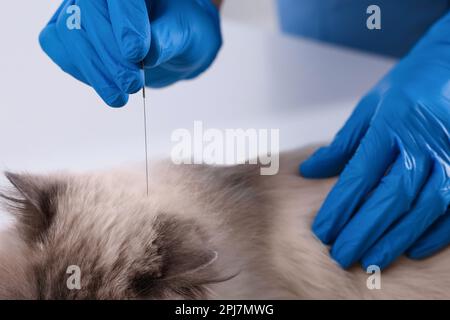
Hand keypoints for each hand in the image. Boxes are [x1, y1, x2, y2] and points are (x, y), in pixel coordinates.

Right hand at [39, 0, 221, 107]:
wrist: (171, 44)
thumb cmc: (180, 30)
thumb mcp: (185, 32)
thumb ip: (168, 38)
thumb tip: (149, 51)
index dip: (125, 22)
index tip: (136, 53)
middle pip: (89, 13)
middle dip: (110, 54)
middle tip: (132, 84)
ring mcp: (78, 7)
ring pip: (68, 32)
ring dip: (93, 69)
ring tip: (121, 96)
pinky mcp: (66, 31)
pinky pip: (57, 45)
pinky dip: (79, 69)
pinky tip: (106, 86)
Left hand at [300, 15, 449, 269]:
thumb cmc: (410, 86)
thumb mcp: (371, 106)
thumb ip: (343, 143)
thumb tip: (310, 170)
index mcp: (391, 125)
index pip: (359, 176)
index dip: (340, 208)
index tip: (323, 232)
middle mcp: (421, 143)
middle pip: (390, 197)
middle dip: (364, 231)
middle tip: (343, 255)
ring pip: (424, 208)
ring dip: (397, 238)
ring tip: (373, 259)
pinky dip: (435, 232)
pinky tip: (414, 248)